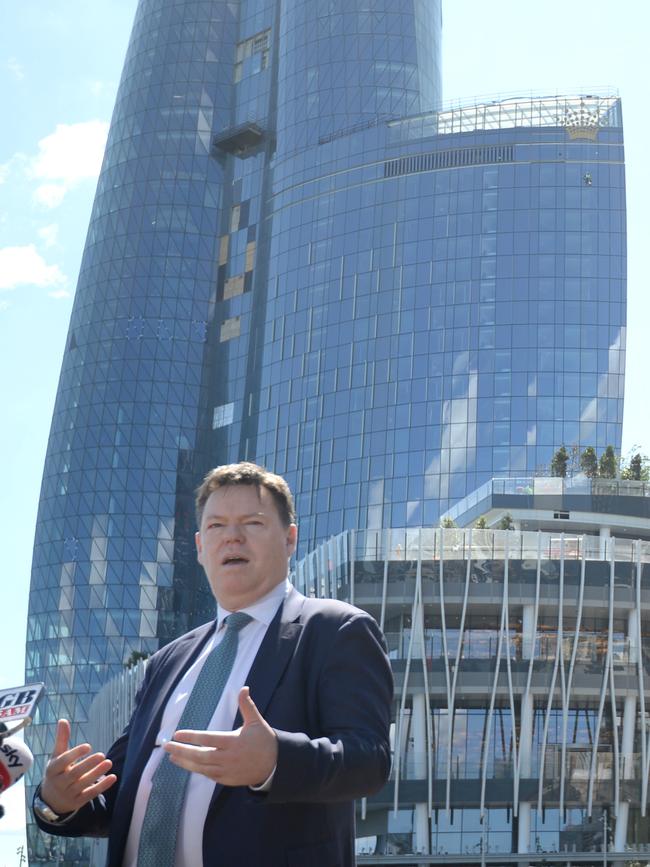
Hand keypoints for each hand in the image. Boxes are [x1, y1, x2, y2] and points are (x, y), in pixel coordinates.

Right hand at [40, 719, 116, 814]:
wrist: (51, 799)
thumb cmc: (58, 771)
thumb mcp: (57, 756)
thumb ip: (62, 739)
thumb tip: (63, 720)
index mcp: (53, 769)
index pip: (63, 761)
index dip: (75, 754)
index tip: (88, 746)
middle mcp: (60, 783)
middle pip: (74, 774)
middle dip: (88, 765)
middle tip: (102, 755)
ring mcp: (68, 793)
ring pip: (83, 784)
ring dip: (97, 774)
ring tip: (109, 762)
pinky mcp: (78, 801)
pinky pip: (90, 794)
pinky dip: (102, 786)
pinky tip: (113, 777)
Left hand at [163, 686, 277, 786]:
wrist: (274, 765)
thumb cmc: (263, 740)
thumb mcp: (256, 722)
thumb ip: (247, 706)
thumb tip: (244, 688)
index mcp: (234, 742)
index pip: (208, 739)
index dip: (191, 737)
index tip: (177, 734)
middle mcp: (228, 758)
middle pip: (200, 756)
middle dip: (182, 751)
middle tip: (167, 747)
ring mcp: (227, 771)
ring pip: (201, 768)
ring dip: (185, 762)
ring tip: (172, 757)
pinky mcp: (227, 780)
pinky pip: (208, 775)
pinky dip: (196, 770)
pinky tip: (187, 764)